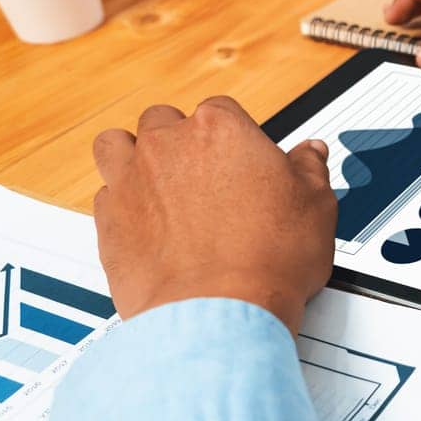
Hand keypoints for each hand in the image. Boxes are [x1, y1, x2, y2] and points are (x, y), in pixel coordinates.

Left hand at [92, 97, 337, 333]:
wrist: (220, 310)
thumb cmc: (269, 258)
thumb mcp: (316, 206)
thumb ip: (309, 169)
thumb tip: (310, 154)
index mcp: (220, 129)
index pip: (220, 110)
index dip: (234, 136)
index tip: (244, 161)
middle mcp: (169, 145)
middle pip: (164, 121)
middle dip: (180, 140)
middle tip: (203, 172)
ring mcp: (131, 179)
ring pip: (115, 145)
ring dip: (133, 156)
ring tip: (156, 181)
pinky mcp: (109, 219)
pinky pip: (104, 195)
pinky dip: (120, 203)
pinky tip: (145, 223)